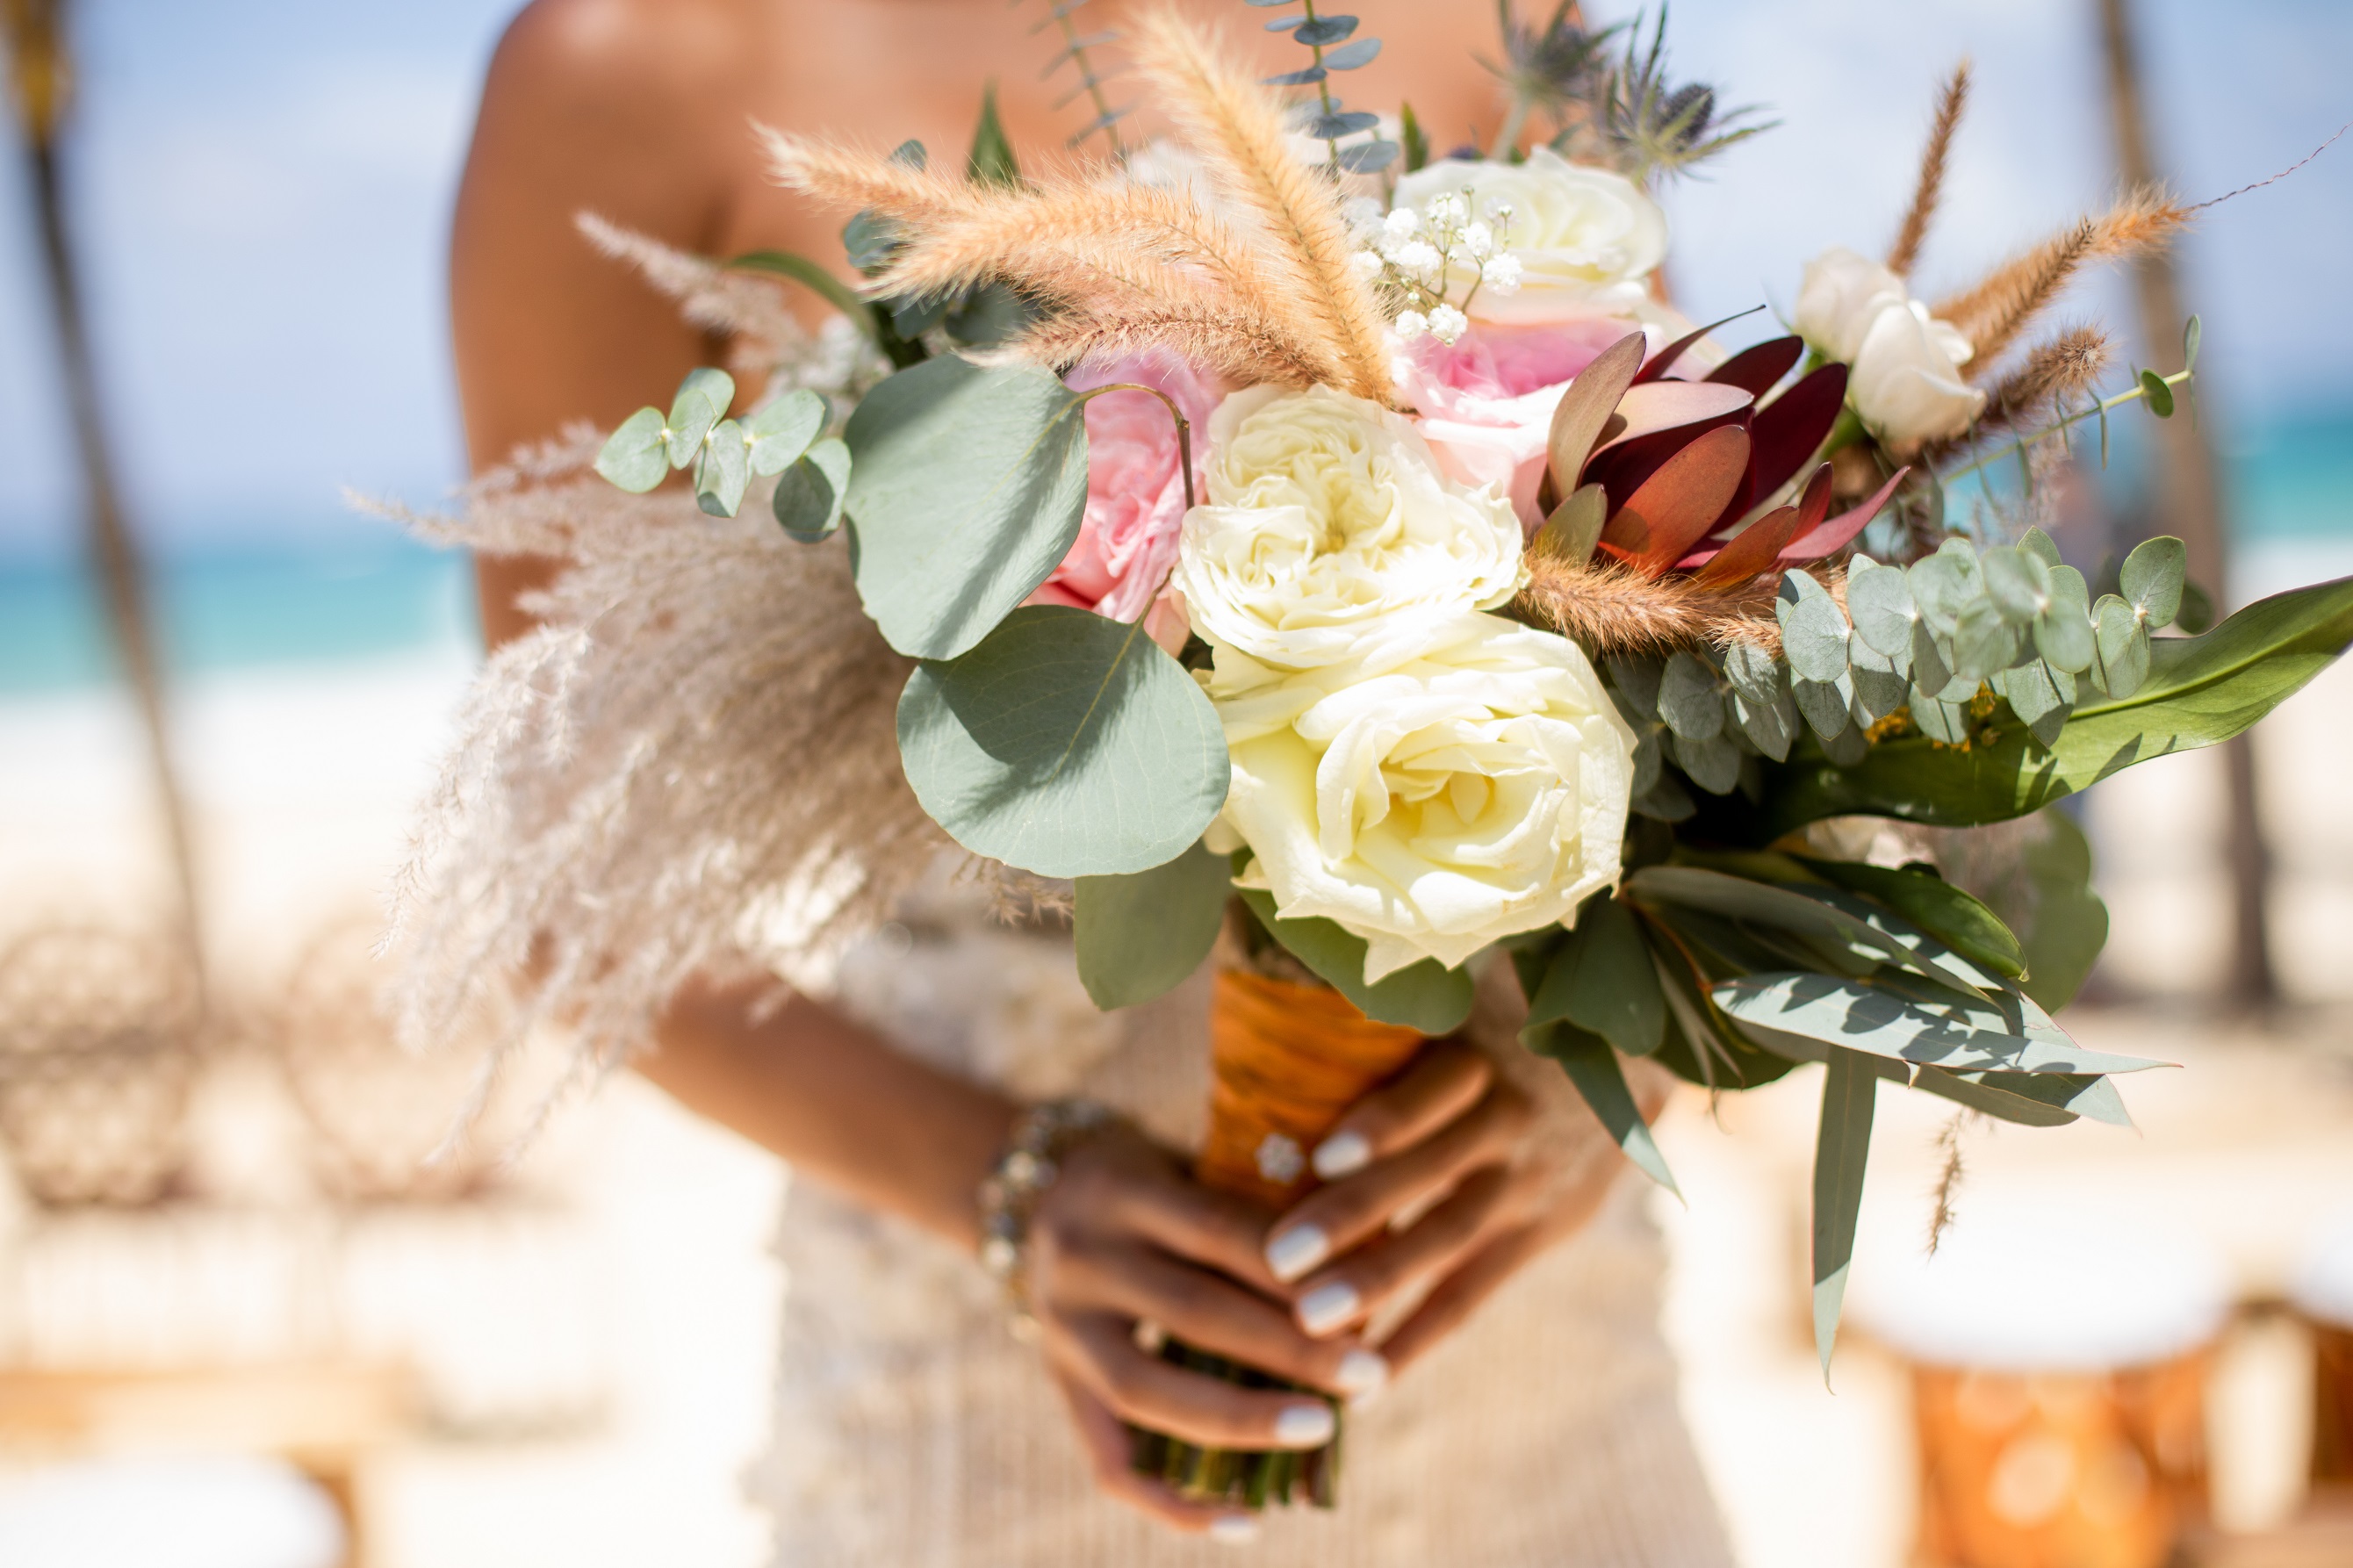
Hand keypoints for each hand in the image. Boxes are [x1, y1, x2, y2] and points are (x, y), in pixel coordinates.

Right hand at [1024, 1122, 1392, 1534]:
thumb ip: (1261, 1206)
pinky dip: (1177, 1503)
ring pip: (1147, 1390)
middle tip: (1370, 1373)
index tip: (1365, 1300)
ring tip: (1323, 1428)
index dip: (1292, 1270)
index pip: (1217, 1230)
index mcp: (1118, 1187)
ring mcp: (1060, 1329)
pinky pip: (1110, 1462)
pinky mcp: (1060, 1387)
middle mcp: (1079, 1258)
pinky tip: (1246, 1519)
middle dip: (1289, 1350)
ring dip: (1243, 1420)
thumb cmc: (1159, 1175)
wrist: (1039, 1193)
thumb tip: (1367, 1274)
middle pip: (1191, 1312)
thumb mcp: (1194, 1160)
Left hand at [1259, 1042, 1651, 1373]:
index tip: (1322, 1157)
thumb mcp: (1455, 1021)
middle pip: (1428, 1174)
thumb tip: (1263, 1057)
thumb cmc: (1487, 1038)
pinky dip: (1416, 1338)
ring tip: (1308, 1325)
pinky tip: (1364, 1379)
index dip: (1381, 1125)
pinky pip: (1470, 1294)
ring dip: (1378, 1284)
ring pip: (1447, 1240)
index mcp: (1476, 1061)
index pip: (1431, 1094)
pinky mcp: (1538, 1234)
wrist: (1613, 1071)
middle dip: (1353, 1218)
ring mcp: (1525, 1185)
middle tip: (1279, 1258)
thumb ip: (1381, 1042)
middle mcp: (1505, 1122)